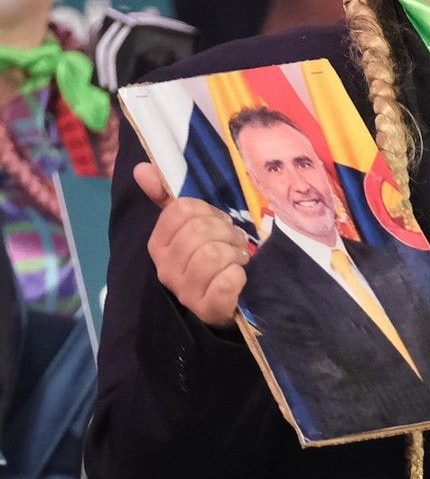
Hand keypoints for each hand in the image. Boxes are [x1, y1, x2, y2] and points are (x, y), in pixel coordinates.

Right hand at [140, 162, 249, 327]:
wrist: (229, 300)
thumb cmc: (212, 256)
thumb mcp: (194, 224)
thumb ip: (167, 198)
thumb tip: (142, 168)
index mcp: (159, 244)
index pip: (181, 210)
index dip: (207, 211)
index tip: (216, 223)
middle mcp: (165, 269)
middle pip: (198, 230)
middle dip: (225, 231)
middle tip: (232, 243)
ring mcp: (184, 292)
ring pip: (212, 254)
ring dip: (234, 252)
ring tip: (236, 259)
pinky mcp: (208, 309)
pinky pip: (227, 280)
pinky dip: (239, 275)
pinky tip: (238, 278)